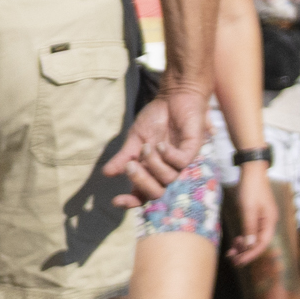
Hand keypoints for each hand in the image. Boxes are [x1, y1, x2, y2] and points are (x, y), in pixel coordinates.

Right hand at [105, 83, 206, 204]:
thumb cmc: (156, 118)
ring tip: (147, 146)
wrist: (175, 96)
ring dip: (153, 164)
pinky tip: (161, 144)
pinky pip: (181, 162)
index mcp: (151, 170)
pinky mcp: (192, 148)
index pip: (143, 195)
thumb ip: (123, 157)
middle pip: (156, 193)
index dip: (131, 202)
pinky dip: (167, 155)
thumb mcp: (135, 139)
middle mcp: (166, 169)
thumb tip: (107, 173)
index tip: (116, 200)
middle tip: (131, 165)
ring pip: (168, 178)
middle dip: (141, 181)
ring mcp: (180, 160)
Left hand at [226, 168, 277, 264]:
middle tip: (232, 260)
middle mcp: (268, 222)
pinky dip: (243, 238)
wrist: (252, 172)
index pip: (262, 244)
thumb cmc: (251, 189)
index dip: (251, 254)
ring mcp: (262, 220)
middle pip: (259, 243)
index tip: (239, 262)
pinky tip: (236, 241)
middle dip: (246, 252)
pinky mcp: (256, 217)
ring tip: (231, 252)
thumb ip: (249, 228)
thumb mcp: (248, 209)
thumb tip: (249, 246)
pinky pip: (251, 232)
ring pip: (254, 239)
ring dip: (243, 247)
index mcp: (270, 221)